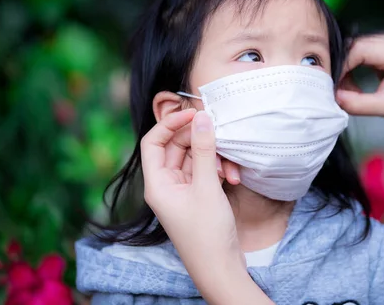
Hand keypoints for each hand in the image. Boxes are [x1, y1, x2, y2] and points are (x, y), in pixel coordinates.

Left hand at [140, 110, 245, 292]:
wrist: (221, 269)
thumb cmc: (207, 233)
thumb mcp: (206, 187)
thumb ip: (203, 150)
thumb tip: (202, 118)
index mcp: (157, 184)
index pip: (152, 142)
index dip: (170, 124)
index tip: (193, 113)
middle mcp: (166, 185)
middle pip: (176, 148)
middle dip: (198, 141)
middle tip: (219, 134)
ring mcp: (182, 191)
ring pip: (193, 159)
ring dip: (213, 157)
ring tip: (229, 170)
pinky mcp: (197, 197)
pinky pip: (204, 172)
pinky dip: (217, 170)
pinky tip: (231, 178)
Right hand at [335, 33, 383, 129]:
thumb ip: (358, 104)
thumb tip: (333, 97)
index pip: (358, 50)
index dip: (341, 66)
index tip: (332, 86)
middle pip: (355, 46)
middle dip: (342, 68)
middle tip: (337, 90)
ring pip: (355, 48)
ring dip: (347, 68)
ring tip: (349, 90)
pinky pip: (361, 51)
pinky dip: (353, 66)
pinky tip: (354, 83)